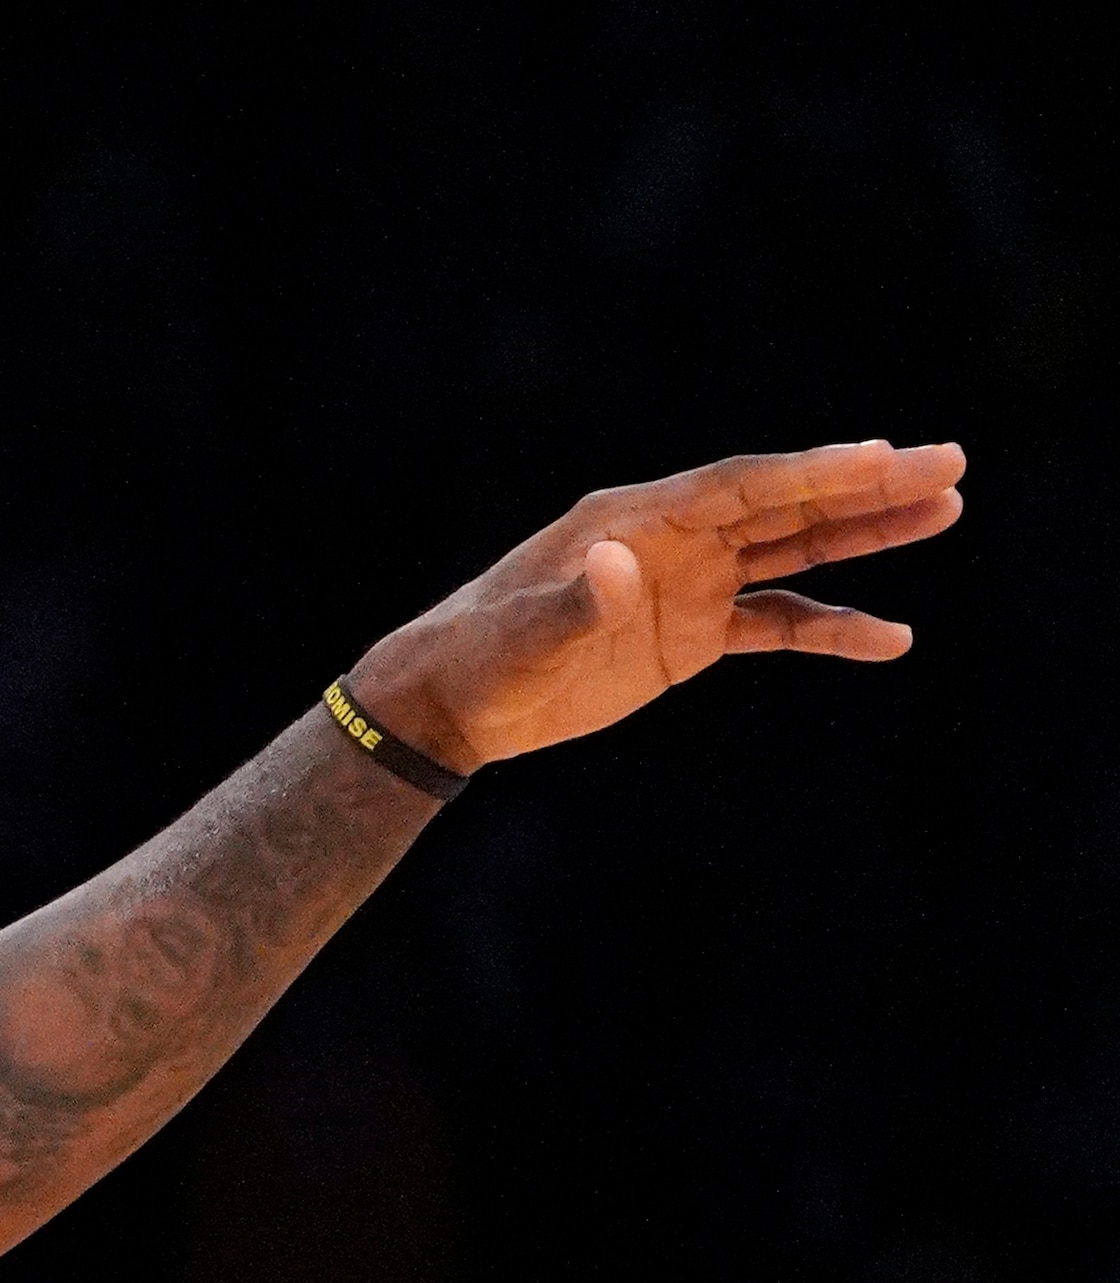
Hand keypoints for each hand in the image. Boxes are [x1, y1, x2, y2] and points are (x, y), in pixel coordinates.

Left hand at [353, 439, 966, 768]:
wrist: (455, 702)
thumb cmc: (479, 658)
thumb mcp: (522, 636)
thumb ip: (575, 603)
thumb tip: (618, 566)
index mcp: (635, 520)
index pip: (740, 485)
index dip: (810, 472)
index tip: (881, 457)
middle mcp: (673, 539)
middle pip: (786, 502)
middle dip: (866, 485)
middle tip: (950, 463)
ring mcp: (689, 583)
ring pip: (796, 548)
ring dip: (867, 533)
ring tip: (947, 510)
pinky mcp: (693, 634)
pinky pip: (778, 621)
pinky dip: (832, 627)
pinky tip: (890, 637)